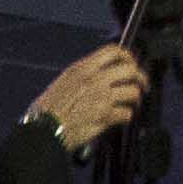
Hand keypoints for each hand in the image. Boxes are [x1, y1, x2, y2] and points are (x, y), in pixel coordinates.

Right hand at [28, 47, 145, 148]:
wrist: (40, 133)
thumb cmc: (44, 114)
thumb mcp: (60, 84)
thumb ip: (81, 77)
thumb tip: (98, 76)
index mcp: (81, 69)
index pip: (113, 51)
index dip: (127, 57)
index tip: (131, 64)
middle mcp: (94, 79)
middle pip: (130, 70)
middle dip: (141, 78)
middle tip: (142, 86)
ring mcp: (101, 96)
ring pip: (133, 92)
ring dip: (135, 100)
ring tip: (131, 105)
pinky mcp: (104, 115)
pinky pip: (126, 113)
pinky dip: (126, 117)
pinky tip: (121, 119)